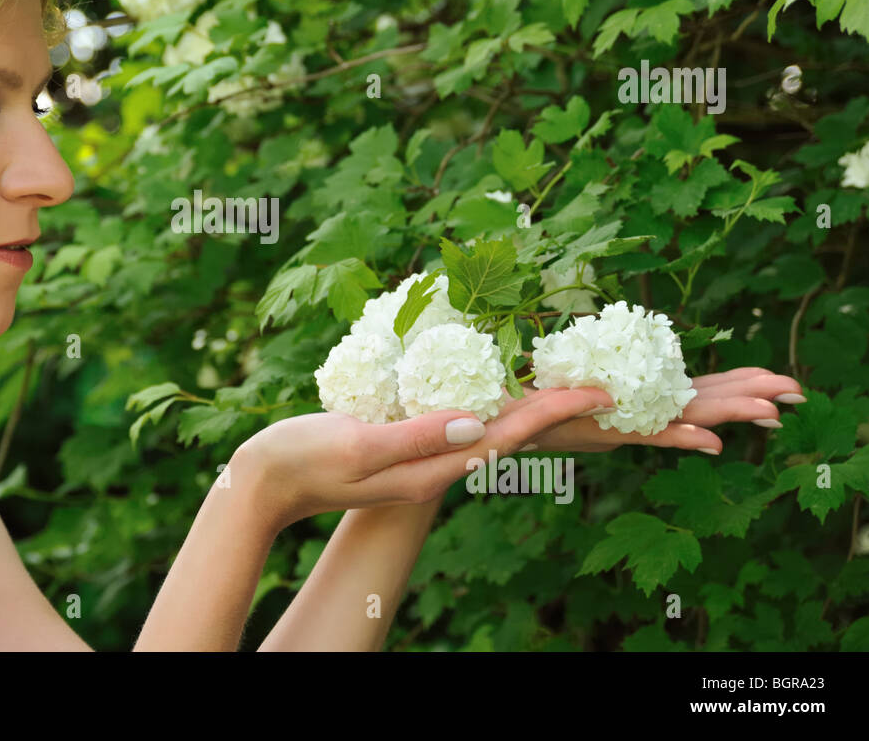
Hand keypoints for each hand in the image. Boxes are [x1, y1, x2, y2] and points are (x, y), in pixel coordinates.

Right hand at [234, 385, 614, 531]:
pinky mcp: (402, 446)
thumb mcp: (358, 444)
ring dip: (531, 408)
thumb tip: (477, 422)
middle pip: (510, 436)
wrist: (263, 483)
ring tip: (568, 386)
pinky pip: (459, 423)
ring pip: (489, 431)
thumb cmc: (301, 459)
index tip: (601, 391)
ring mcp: (418, 459)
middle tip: (606, 387)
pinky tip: (495, 388)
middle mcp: (433, 467)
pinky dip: (489, 404)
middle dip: (559, 412)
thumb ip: (416, 436)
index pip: (507, 435)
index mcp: (429, 468)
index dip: (555, 410)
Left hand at [506, 366, 803, 453]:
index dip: (739, 384)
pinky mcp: (607, 434)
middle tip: (796, 392)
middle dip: (750, 395)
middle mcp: (644, 411)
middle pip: (707, 400)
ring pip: (689, 418)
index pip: (700, 388)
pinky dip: (681, 436)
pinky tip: (712, 440)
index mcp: (643, 395)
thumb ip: (596, 360)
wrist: (504, 417)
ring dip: (728, 414)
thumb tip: (601, 333)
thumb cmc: (537, 396)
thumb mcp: (575, 371)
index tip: (778, 382)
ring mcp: (631, 424)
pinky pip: (651, 435)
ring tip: (769, 412)